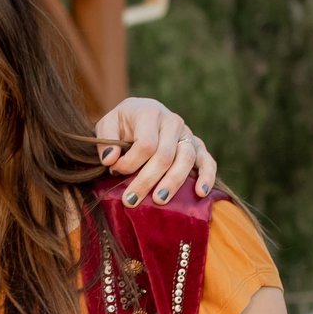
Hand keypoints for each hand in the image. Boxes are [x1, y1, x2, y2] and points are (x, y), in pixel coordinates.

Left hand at [93, 98, 216, 205]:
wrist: (139, 113)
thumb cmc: (121, 124)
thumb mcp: (107, 126)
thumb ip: (105, 141)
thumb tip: (110, 159)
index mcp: (149, 113)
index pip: (145, 144)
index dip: (130, 163)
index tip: (114, 171)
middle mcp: (172, 121)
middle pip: (165, 155)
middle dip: (147, 180)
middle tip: (131, 201)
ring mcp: (187, 134)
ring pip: (186, 159)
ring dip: (173, 182)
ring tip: (159, 200)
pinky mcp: (196, 146)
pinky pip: (207, 160)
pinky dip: (207, 176)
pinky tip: (200, 193)